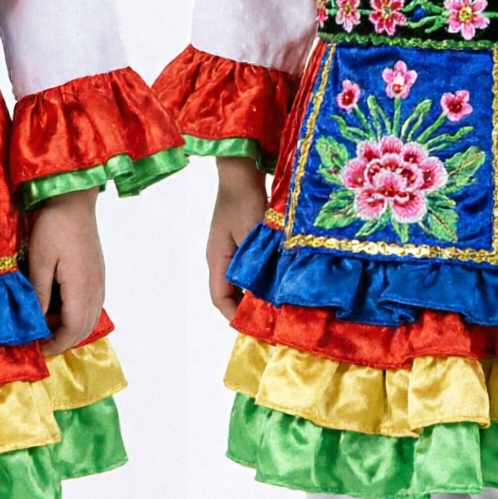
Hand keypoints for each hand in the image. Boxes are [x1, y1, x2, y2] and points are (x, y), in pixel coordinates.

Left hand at [27, 188, 104, 357]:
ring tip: (46, 327)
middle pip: (85, 328)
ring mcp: (99, 281)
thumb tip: (37, 321)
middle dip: (63, 341)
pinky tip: (58, 308)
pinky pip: (91, 304)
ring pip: (90, 317)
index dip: (56, 344)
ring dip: (70, 328)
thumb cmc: (54, 225)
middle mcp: (95, 288)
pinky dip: (76, 315)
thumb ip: (40, 293)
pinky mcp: (97, 273)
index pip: (73, 329)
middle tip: (40, 342)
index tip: (37, 348)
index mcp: (81, 287)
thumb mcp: (39, 260)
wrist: (74, 199)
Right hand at [207, 156, 269, 323]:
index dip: (235, 316)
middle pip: (230, 293)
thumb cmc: (243, 200)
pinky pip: (249, 268)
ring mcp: (230, 249)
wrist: (241, 171)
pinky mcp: (242, 241)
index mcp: (217, 259)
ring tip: (279, 303)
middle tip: (274, 320)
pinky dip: (262, 278)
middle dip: (249, 308)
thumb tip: (272, 293)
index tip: (256, 327)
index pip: (220, 298)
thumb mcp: (253, 235)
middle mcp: (220, 258)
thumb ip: (260, 264)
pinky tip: (280, 279)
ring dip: (257, 293)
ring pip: (241, 281)